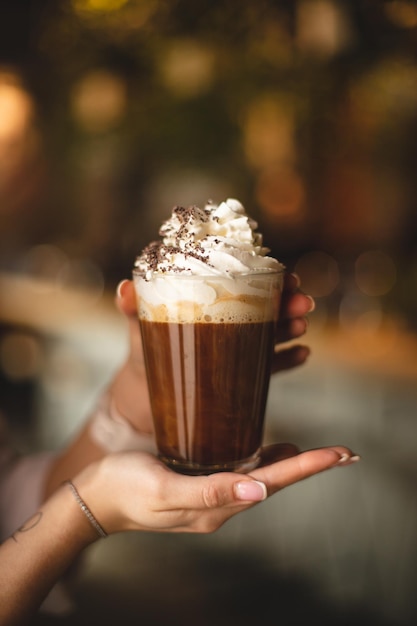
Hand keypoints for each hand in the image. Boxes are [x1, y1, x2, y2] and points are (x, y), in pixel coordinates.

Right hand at [75, 444, 358, 534]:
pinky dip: (263, 461)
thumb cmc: (124, 489)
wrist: (92, 499)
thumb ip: (210, 490)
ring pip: (261, 478)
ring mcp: (210, 495)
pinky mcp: (198, 483)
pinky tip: (270, 450)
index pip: (273, 482)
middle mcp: (220, 504)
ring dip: (292, 465)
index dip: (308, 466)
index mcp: (216, 506)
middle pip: (275, 481)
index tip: (340, 453)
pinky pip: (240, 472)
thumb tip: (260, 489)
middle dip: (309, 466)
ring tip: (319, 455)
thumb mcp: (164, 489)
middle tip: (343, 453)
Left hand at [109, 274, 314, 433]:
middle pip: (266, 307)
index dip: (269, 277)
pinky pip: (268, 366)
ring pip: (271, 334)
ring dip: (291, 327)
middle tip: (303, 302)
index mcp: (210, 303)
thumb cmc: (144, 350)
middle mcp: (229, 322)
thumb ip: (132, 308)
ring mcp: (236, 349)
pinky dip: (287, 360)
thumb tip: (124, 288)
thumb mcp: (140, 327)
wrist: (144, 394)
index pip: (244, 284)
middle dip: (288, 302)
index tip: (287, 275)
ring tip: (302, 327)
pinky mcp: (239, 375)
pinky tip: (303, 354)